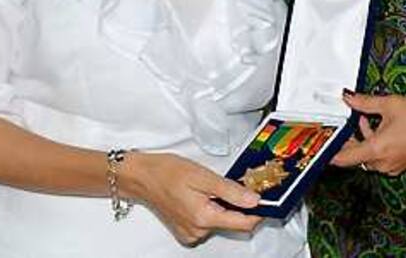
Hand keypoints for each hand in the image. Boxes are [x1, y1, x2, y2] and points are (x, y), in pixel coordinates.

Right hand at [123, 152, 262, 245]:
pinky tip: (199, 196)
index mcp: (204, 218)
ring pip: (219, 222)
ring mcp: (190, 234)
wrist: (141, 177)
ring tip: (208, 187)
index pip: (243, 223)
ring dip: (221, 206)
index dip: (257, 211)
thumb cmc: (167, 172)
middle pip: (232, 222)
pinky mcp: (185, 231)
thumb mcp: (203, 176)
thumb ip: (230, 190)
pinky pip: (207, 223)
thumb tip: (254, 200)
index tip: (264, 198)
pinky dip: (209, 210)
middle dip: (236, 204)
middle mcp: (198, 231)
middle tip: (231, 183)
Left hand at [332, 91, 405, 176]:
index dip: (329, 153)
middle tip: (346, 122)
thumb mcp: (390, 104)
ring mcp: (394, 166)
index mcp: (377, 149)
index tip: (321, 147)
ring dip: (365, 139)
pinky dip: (378, 144)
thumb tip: (348, 98)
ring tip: (369, 118)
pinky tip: (385, 127)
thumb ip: (365, 102)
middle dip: (350, 139)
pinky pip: (382, 157)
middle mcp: (384, 163)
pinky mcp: (403, 165)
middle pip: (356, 156)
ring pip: (369, 156)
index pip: (343, 159)